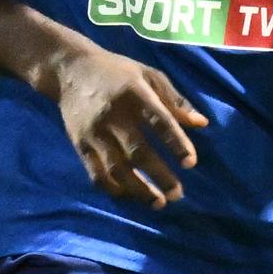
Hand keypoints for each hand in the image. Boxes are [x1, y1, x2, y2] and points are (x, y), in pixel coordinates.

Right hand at [45, 46, 208, 207]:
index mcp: (134, 94)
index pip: (159, 121)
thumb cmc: (117, 72)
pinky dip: (114, 189)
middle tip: (178, 194)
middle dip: (160, 176)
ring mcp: (94, 132)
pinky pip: (97, 174)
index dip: (176, 143)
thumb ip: (175, 100)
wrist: (70, 70)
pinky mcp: (80, 144)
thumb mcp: (148, 75)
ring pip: (117, 169)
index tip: (190, 163)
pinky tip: (130, 195)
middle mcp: (113, 115)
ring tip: (159, 203)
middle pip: (138, 152)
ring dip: (139, 190)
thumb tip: (202, 123)